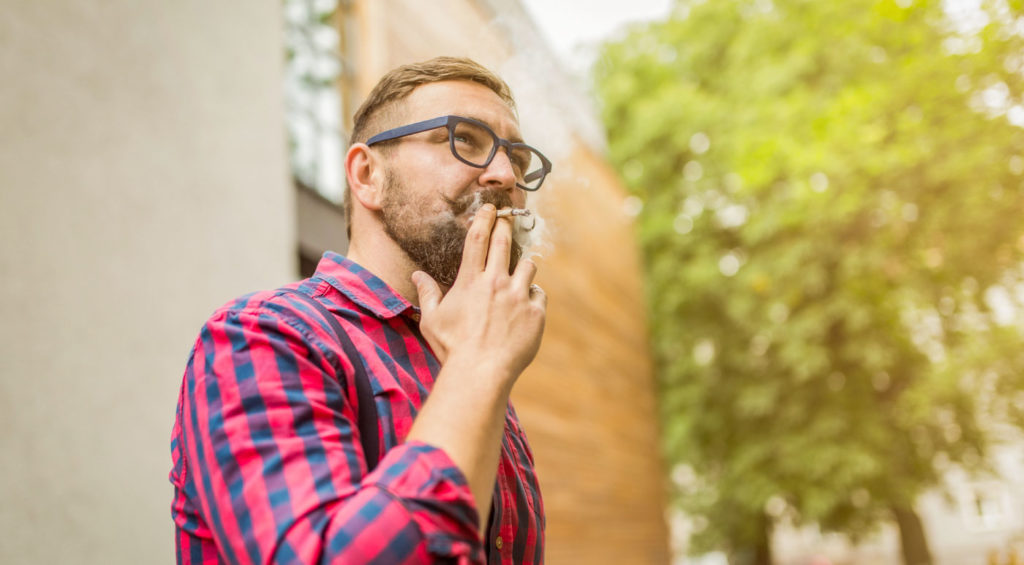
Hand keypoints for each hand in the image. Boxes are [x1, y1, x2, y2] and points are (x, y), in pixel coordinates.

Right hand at [412, 203, 546, 386]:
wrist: (481, 373)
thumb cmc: (452, 348)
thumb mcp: (432, 320)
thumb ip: (427, 293)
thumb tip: (416, 276)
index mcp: (470, 281)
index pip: (478, 238)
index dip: (485, 218)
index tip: (491, 208)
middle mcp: (496, 283)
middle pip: (504, 242)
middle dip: (507, 225)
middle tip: (508, 218)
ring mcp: (518, 297)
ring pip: (528, 265)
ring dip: (523, 264)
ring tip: (519, 271)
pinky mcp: (536, 314)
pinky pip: (540, 293)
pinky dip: (534, 295)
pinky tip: (527, 303)